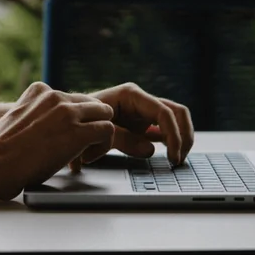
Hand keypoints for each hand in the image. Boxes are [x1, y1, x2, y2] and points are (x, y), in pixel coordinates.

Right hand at [0, 82, 116, 199]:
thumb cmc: (0, 150)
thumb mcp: (16, 118)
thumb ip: (36, 114)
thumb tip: (48, 127)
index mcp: (39, 90)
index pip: (72, 98)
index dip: (73, 119)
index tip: (66, 136)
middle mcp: (55, 96)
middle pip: (91, 103)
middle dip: (90, 123)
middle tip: (82, 146)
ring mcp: (68, 113)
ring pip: (104, 114)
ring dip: (99, 134)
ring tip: (86, 154)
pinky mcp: (78, 132)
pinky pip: (107, 131)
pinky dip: (103, 146)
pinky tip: (86, 159)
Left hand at [71, 83, 193, 168]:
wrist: (69, 122)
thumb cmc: (81, 122)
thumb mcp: (100, 132)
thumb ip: (123, 140)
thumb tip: (150, 150)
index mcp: (131, 95)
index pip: (163, 112)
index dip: (173, 134)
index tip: (173, 156)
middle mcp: (142, 100)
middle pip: (177, 112)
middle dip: (184, 135)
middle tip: (180, 158)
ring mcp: (144, 112)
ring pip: (175, 120)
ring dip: (182, 138)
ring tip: (178, 159)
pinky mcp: (144, 124)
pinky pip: (165, 130)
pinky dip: (172, 142)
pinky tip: (171, 157)